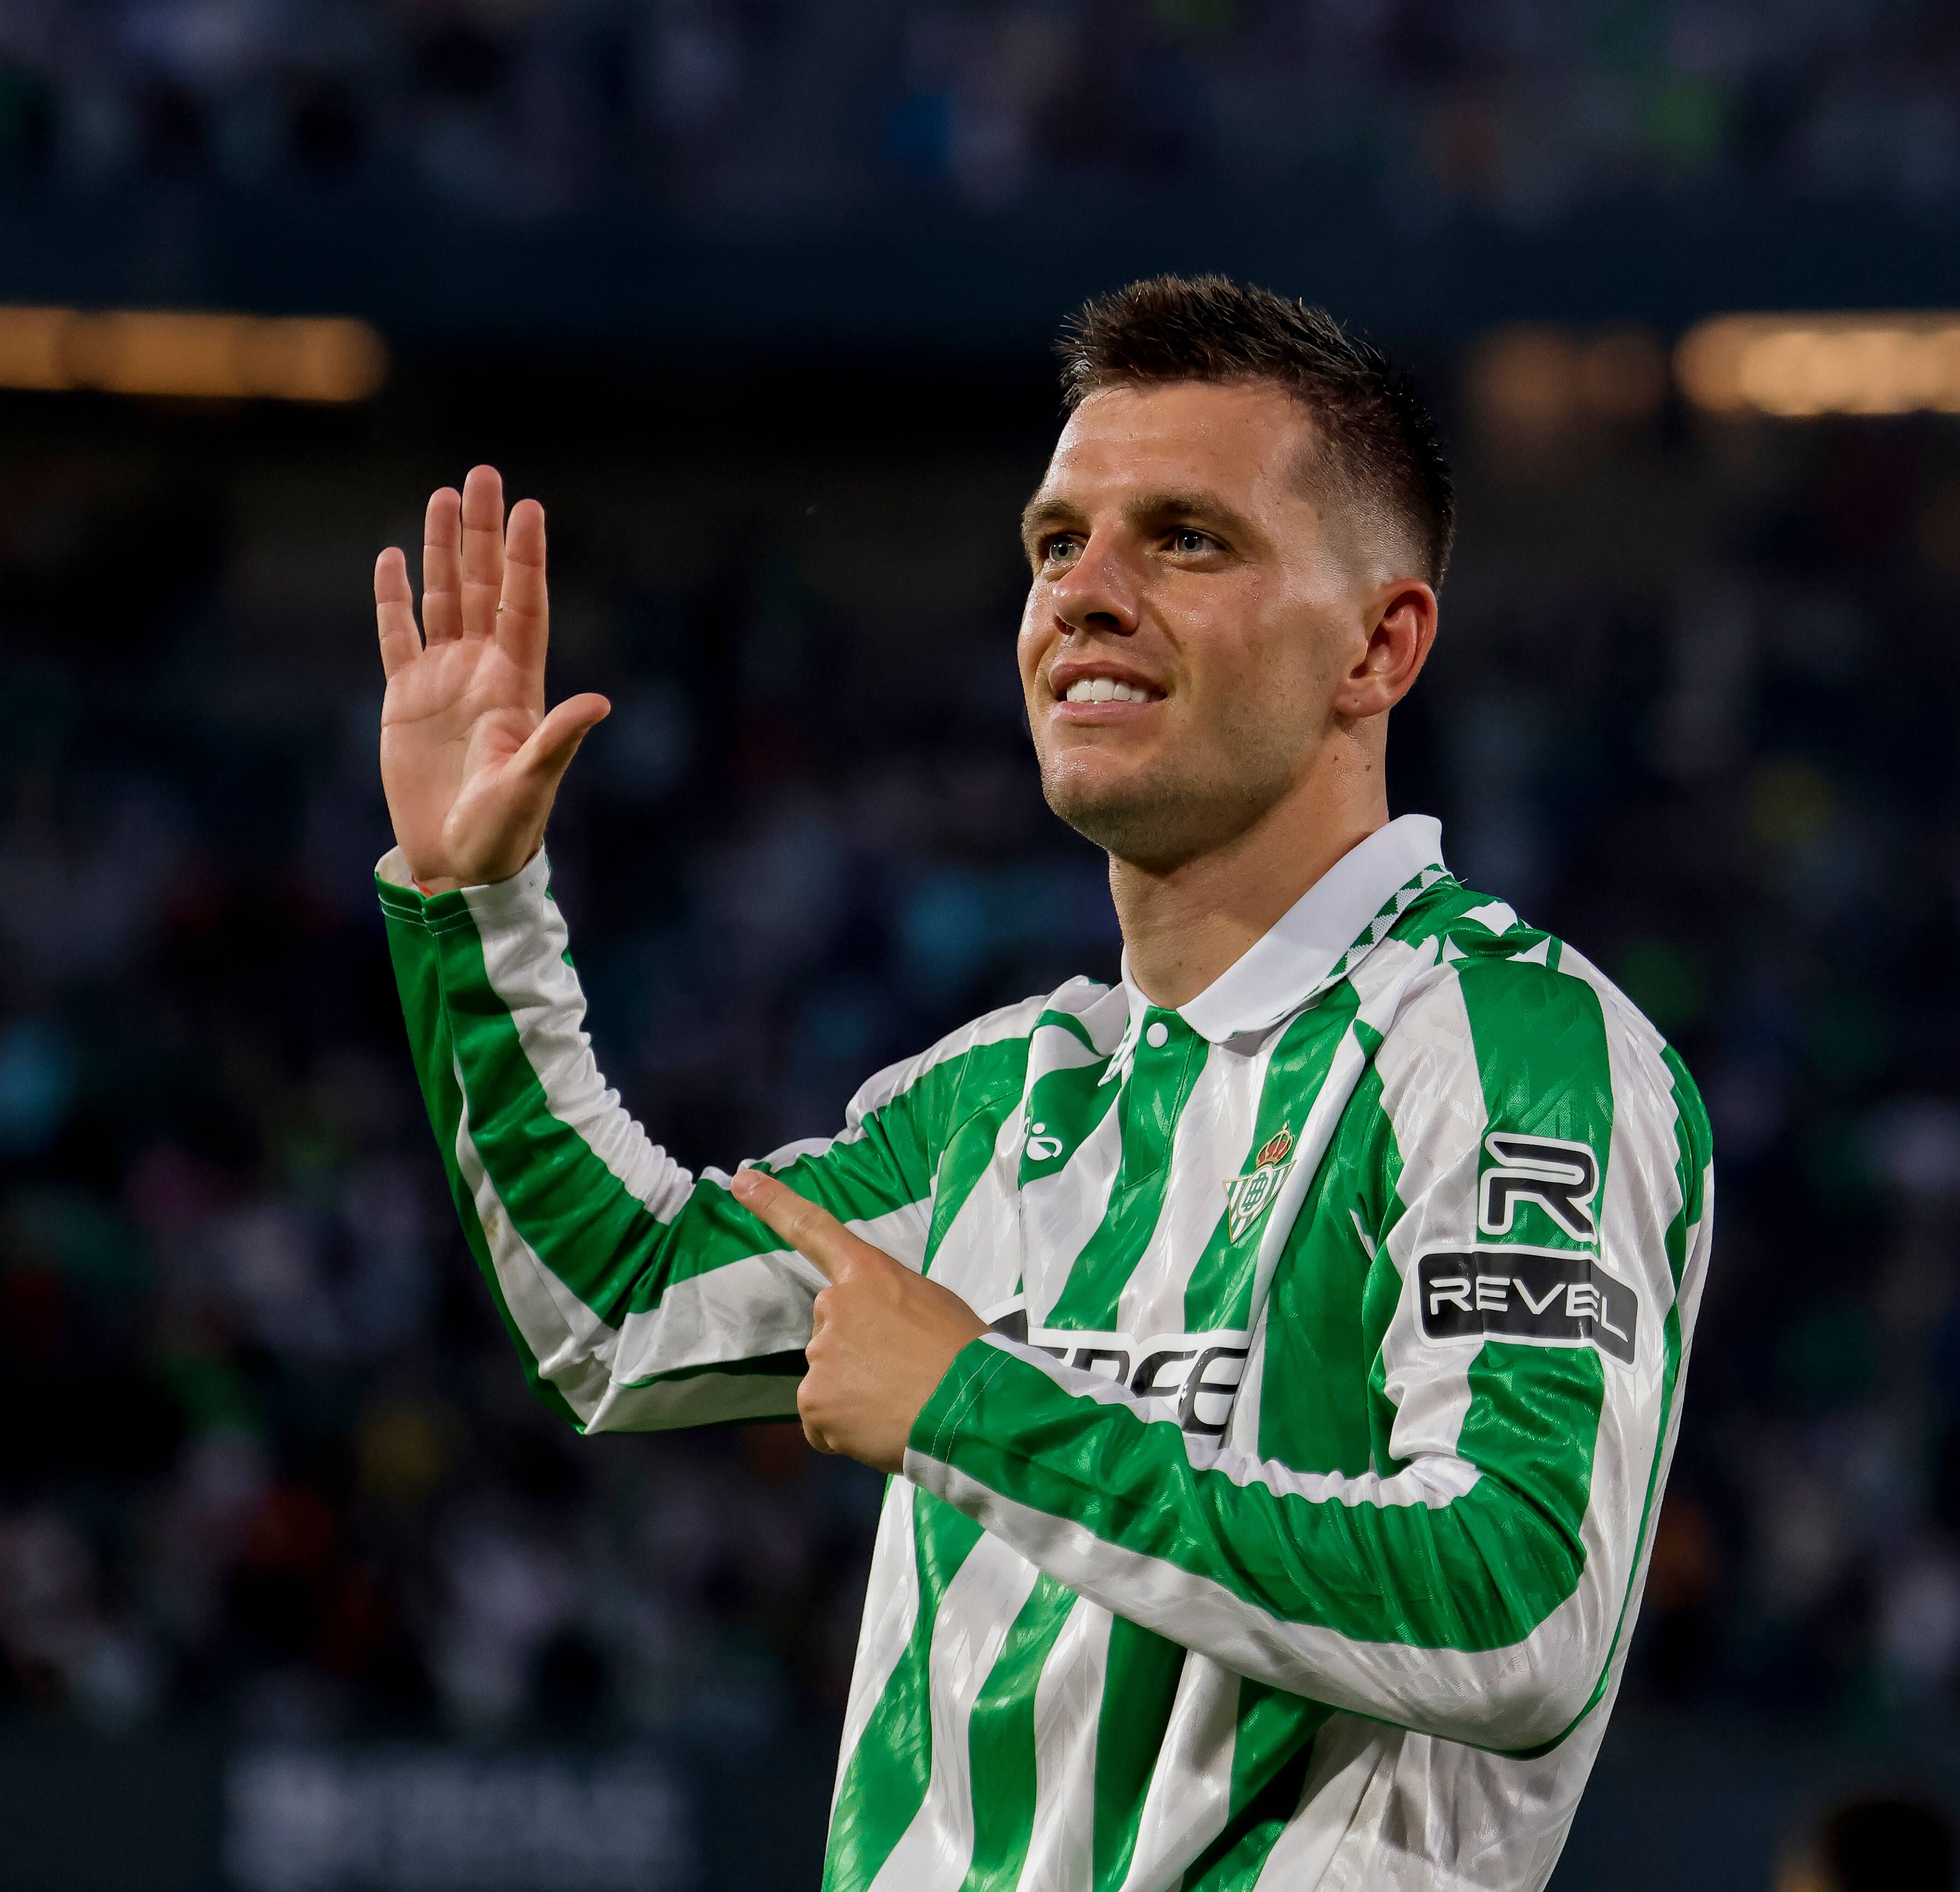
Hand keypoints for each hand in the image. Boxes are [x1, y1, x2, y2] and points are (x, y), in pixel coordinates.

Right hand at [375, 465, 610, 890]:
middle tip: (484, 474)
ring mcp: (443, 681)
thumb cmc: (504, 832)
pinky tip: (393, 557)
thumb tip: (599, 702)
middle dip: (485, 533)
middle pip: (485, 587)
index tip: (531, 509)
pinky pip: (397, 636)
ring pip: (444, 599)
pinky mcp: (404, 698)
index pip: (524, 607)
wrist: (459, 862)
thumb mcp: (533, 785)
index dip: (526, 559)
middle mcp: (483, 672)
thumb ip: (558, 741)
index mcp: (517, 687)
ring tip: (444, 497)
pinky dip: (394, 599)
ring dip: (444, 550)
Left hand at [732, 1168, 988, 1472]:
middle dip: (859, 1356)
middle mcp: (833, 1305)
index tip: (740, 1179)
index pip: (813, 1229)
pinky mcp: (813, 1403)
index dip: (774, 1203)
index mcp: (868, 1273)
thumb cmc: (965, 1355)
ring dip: (855, 1396)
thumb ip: (890, 1306)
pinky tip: (882, 1428)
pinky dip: (846, 1432)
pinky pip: (822, 1422)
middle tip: (903, 1375)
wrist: (973, 1409)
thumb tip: (878, 1337)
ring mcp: (819, 1355)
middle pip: (832, 1332)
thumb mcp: (932, 1305)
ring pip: (828, 1380)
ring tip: (901, 1404)